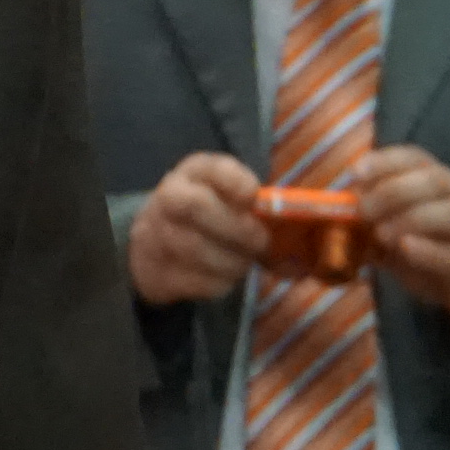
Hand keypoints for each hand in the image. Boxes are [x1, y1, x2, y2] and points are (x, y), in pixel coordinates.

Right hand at [125, 152, 266, 306]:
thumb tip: (295, 237)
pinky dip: (218, 282)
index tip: (253, 197)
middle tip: (261, 241)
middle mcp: (169, 197)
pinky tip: (227, 277)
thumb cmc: (207, 217)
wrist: (155, 244)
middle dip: (235, 227)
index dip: (234, 180)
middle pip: (196, 205)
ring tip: (244, 262)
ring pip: (194, 247)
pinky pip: (193, 279)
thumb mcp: (226, 199)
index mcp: (193, 173)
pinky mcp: (157, 270)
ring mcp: (156, 234)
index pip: (209, 167)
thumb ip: (255, 208)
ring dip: (230, 261)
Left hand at [354, 145, 449, 337]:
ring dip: (415, 217)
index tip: (355, 172)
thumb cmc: (435, 255)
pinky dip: (431, 250)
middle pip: (437, 179)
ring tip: (382, 233)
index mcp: (440, 187)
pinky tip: (406, 249)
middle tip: (363, 210)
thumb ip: (372, 225)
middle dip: (395, 190)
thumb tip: (335, 219)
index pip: (417, 158)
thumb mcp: (398, 237)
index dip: (386, 160)